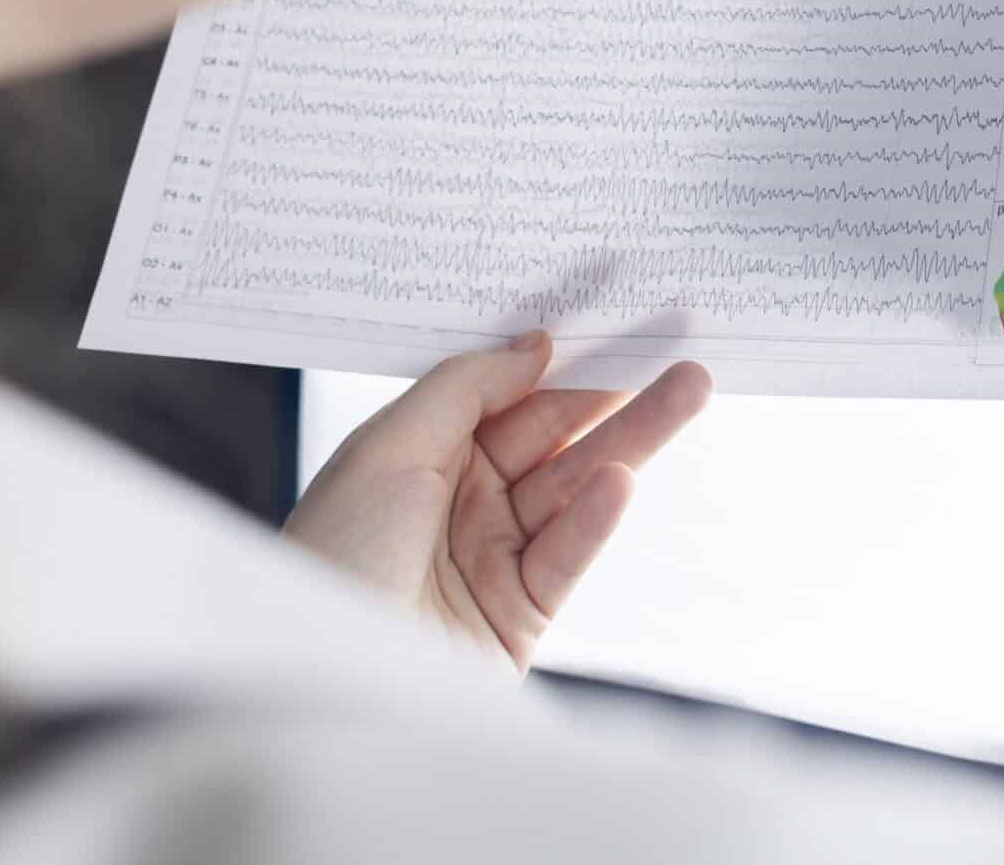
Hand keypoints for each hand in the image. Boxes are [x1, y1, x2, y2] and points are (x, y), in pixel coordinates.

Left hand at [284, 333, 710, 673]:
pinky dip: (596, 517)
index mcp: (416, 457)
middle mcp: (458, 503)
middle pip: (553, 435)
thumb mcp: (385, 451)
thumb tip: (534, 347)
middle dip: (614, 392)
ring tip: (689, 390)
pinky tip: (620, 481)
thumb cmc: (332, 562)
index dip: (558, 358)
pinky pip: (566, 553)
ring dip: (631, 440)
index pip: (504, 396)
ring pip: (575, 486)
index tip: (614, 318)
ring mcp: (492, 558)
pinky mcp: (519, 614)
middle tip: (676, 346)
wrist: (315, 684)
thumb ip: (465, 389)